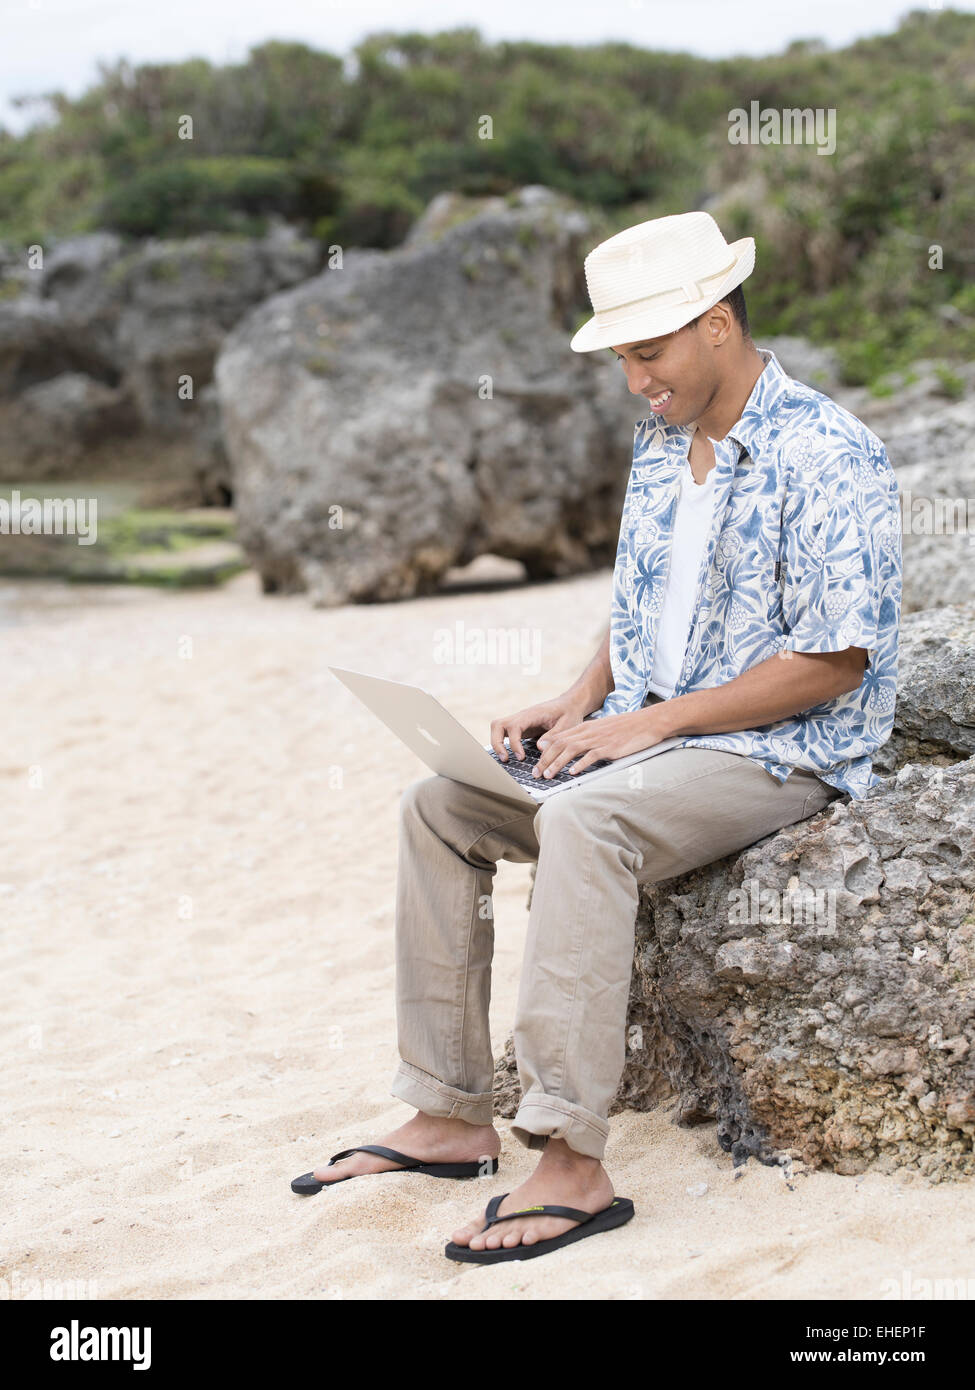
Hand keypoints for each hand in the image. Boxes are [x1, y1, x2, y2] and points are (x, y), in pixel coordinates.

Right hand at [490, 694, 594, 762]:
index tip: (521, 757)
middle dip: (497, 743)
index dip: (514, 743)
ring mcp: (519, 721)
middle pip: (497, 725)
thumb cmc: (569, 714)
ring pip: (497, 728)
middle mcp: (522, 716)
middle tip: (505, 759)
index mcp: (533, 714)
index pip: (514, 726)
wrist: (569, 704)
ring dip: (497, 743)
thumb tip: (539, 748)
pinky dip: (502, 743)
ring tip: (506, 759)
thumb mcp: (567, 725)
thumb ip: (553, 737)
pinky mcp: (520, 727)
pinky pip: (504, 733)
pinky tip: (511, 756)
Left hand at [533, 705, 673, 779]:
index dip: (545, 750)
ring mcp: (599, 739)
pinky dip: (580, 764)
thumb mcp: (602, 730)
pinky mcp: (610, 747)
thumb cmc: (626, 728)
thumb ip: (587, 738)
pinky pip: (592, 756)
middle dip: (545, 760)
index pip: (559, 738)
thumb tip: (574, 751)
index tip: (535, 762)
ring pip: (571, 750)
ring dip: (557, 763)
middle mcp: (589, 732)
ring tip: (547, 775)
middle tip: (535, 774)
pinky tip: (572, 773)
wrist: (648, 722)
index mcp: (585, 728)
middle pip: (560, 744)